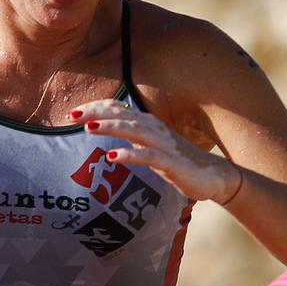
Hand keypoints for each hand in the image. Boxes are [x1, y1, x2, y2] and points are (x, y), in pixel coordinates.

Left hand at [72, 99, 243, 204]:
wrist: (215, 177)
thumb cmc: (181, 163)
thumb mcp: (152, 147)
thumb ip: (133, 138)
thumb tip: (110, 130)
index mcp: (149, 125)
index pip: (118, 109)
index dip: (96, 108)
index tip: (73, 112)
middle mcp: (155, 130)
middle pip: (122, 116)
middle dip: (96, 113)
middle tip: (71, 115)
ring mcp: (164, 146)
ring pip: (134, 131)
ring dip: (111, 127)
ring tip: (88, 128)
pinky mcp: (172, 164)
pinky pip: (148, 157)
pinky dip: (130, 155)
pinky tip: (113, 156)